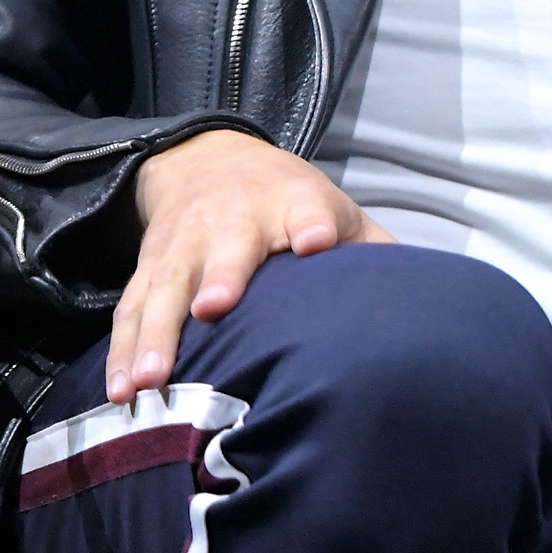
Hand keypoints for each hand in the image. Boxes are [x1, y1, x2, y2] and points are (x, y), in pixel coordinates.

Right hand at [108, 128, 394, 399]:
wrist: (208, 159)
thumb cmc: (291, 204)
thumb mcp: (337, 211)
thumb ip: (374, 253)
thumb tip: (431, 304)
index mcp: (294, 205)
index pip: (310, 211)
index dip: (316, 225)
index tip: (320, 241)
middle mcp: (234, 221)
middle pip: (227, 249)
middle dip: (221, 275)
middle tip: (215, 308)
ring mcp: (186, 244)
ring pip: (167, 288)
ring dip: (155, 334)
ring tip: (147, 382)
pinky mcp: (150, 267)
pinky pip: (131, 310)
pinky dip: (122, 351)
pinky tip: (120, 393)